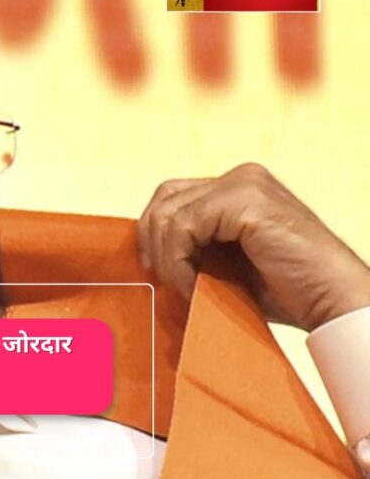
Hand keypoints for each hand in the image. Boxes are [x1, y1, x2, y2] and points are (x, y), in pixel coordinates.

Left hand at [138, 163, 369, 330]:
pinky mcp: (245, 199)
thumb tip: (146, 249)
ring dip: (167, 257)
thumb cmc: (285, 290)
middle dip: (155, 244)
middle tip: (169, 281)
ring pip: (167, 214)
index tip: (162, 273)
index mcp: (237, 187)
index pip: (171, 197)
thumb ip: (195, 243)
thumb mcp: (227, 259)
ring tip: (186, 286)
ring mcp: (244, 183)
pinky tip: (194, 283)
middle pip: (163, 199)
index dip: (156, 236)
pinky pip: (182, 227)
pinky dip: (177, 261)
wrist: (332, 302)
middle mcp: (240, 176)